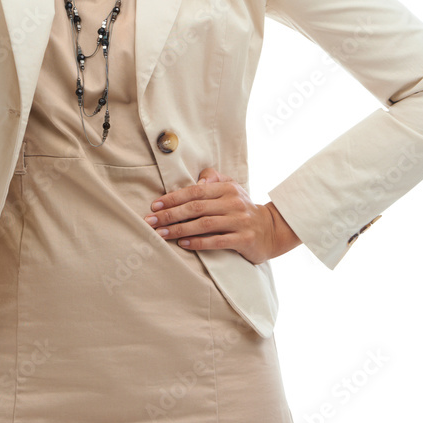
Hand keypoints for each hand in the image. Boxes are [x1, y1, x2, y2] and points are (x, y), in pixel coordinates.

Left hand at [143, 166, 301, 264]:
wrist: (272, 230)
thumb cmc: (242, 208)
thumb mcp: (231, 188)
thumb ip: (213, 178)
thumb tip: (197, 181)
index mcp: (227, 189)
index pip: (195, 191)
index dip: (173, 198)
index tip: (155, 205)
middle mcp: (233, 203)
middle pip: (196, 207)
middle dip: (170, 214)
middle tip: (151, 221)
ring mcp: (239, 221)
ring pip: (204, 224)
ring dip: (179, 229)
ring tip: (161, 234)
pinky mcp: (244, 239)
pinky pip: (217, 241)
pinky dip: (198, 243)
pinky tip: (183, 244)